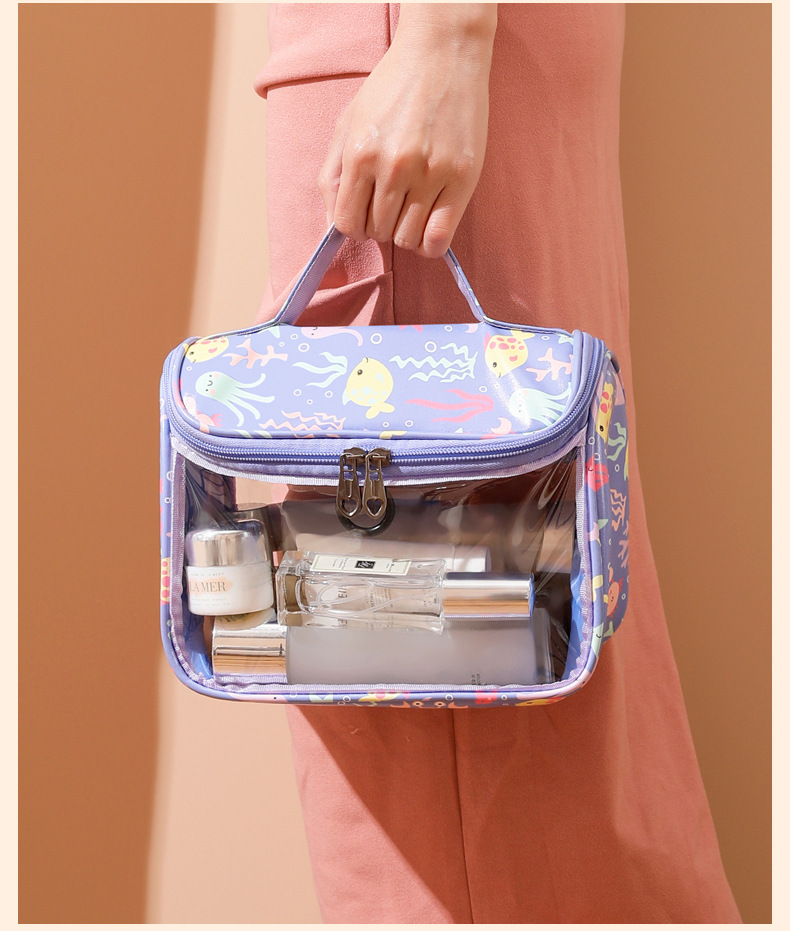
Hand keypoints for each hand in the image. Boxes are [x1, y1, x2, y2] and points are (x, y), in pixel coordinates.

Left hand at [318, 4, 496, 258]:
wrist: (443, 54)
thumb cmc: (393, 88)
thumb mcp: (349, 124)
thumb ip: (333, 176)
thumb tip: (333, 228)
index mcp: (360, 154)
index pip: (347, 223)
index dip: (354, 225)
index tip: (365, 214)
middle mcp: (393, 167)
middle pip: (377, 232)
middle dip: (380, 225)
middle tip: (392, 203)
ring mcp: (430, 174)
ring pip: (407, 239)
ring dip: (405, 232)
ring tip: (411, 208)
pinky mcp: (461, 178)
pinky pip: (439, 238)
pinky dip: (429, 244)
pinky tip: (428, 226)